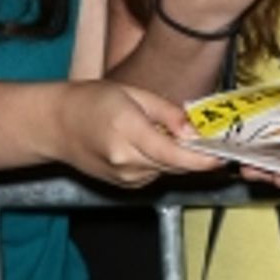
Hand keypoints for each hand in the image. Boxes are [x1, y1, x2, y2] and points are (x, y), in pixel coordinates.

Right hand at [50, 80, 223, 186]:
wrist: (56, 126)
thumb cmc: (92, 102)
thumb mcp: (133, 94)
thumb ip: (167, 114)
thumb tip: (195, 131)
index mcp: (127, 132)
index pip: (173, 153)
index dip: (202, 158)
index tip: (223, 155)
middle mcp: (125, 162)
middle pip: (175, 165)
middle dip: (196, 154)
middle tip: (212, 137)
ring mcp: (124, 177)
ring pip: (167, 170)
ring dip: (178, 156)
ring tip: (171, 132)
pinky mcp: (124, 185)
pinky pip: (155, 174)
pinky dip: (162, 161)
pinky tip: (151, 143)